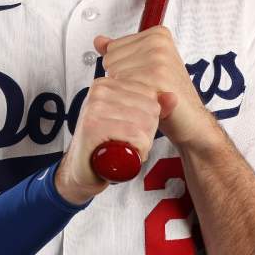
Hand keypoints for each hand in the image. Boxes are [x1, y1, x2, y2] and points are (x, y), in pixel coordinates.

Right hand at [56, 75, 160, 204]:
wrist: (81, 170)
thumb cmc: (105, 144)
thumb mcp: (130, 121)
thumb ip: (151, 107)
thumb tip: (173, 97)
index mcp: (107, 84)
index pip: (150, 94)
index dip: (149, 119)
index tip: (132, 129)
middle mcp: (99, 91)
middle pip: (150, 109)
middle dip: (147, 132)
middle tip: (129, 143)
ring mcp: (94, 107)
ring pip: (144, 123)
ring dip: (142, 144)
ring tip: (124, 149)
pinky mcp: (93, 126)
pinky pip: (134, 135)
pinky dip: (137, 150)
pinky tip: (123, 155)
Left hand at [93, 26, 213, 148]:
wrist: (191, 120)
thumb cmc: (167, 94)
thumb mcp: (143, 67)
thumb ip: (120, 51)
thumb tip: (99, 41)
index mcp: (157, 35)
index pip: (112, 47)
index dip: (122, 68)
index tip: (144, 75)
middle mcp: (159, 42)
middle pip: (110, 60)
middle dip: (123, 79)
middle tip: (146, 87)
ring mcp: (159, 58)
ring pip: (114, 74)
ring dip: (126, 90)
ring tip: (147, 94)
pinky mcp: (157, 76)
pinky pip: (123, 86)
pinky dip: (130, 99)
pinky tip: (148, 101)